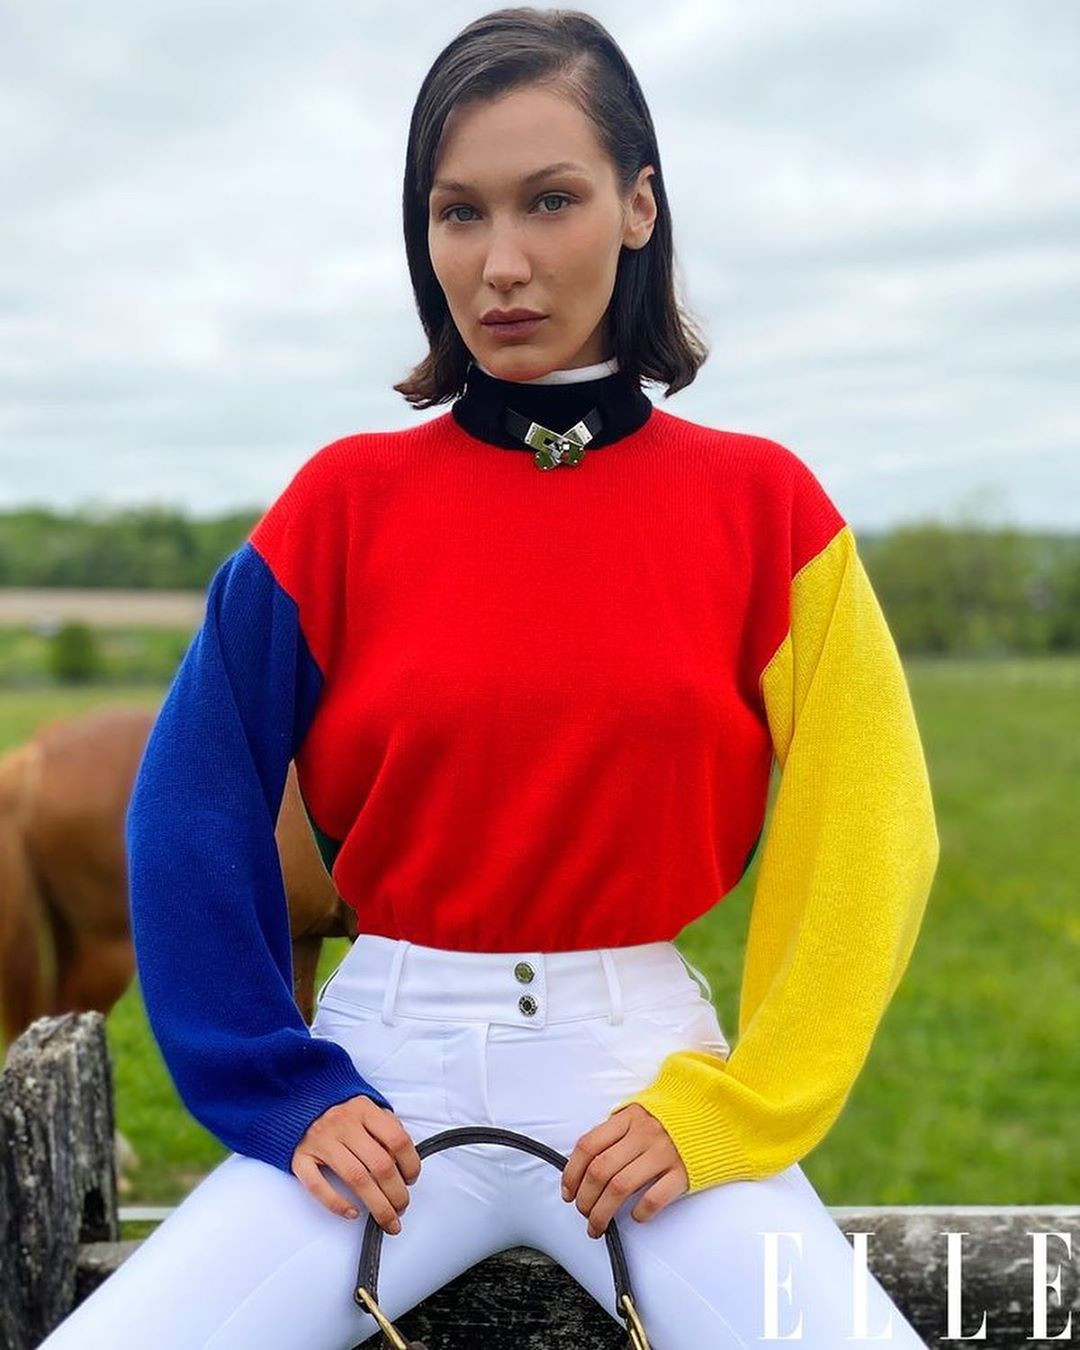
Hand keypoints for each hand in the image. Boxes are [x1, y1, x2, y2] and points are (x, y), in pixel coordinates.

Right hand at [291, 1094, 420, 1235]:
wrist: (297, 1102)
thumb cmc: (340, 1112)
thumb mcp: (366, 1109)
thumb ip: (386, 1128)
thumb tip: (404, 1162)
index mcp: (364, 1109)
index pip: (397, 1139)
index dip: (410, 1164)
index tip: (412, 1181)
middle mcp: (343, 1123)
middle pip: (379, 1164)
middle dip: (396, 1193)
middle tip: (402, 1208)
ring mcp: (320, 1140)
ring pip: (356, 1178)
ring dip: (377, 1205)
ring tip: (387, 1220)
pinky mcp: (299, 1157)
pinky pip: (317, 1186)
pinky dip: (336, 1204)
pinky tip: (352, 1213)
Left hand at [560, 1103, 687, 1237]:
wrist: (716, 1115)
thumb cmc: (671, 1118)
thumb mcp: (640, 1113)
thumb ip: (616, 1132)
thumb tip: (585, 1163)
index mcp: (628, 1118)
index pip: (588, 1146)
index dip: (572, 1173)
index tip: (568, 1193)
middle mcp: (643, 1134)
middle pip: (600, 1171)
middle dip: (585, 1199)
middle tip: (583, 1215)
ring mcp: (664, 1153)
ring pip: (621, 1187)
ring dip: (603, 1213)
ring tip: (598, 1226)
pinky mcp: (684, 1173)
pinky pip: (655, 1198)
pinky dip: (641, 1212)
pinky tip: (636, 1217)